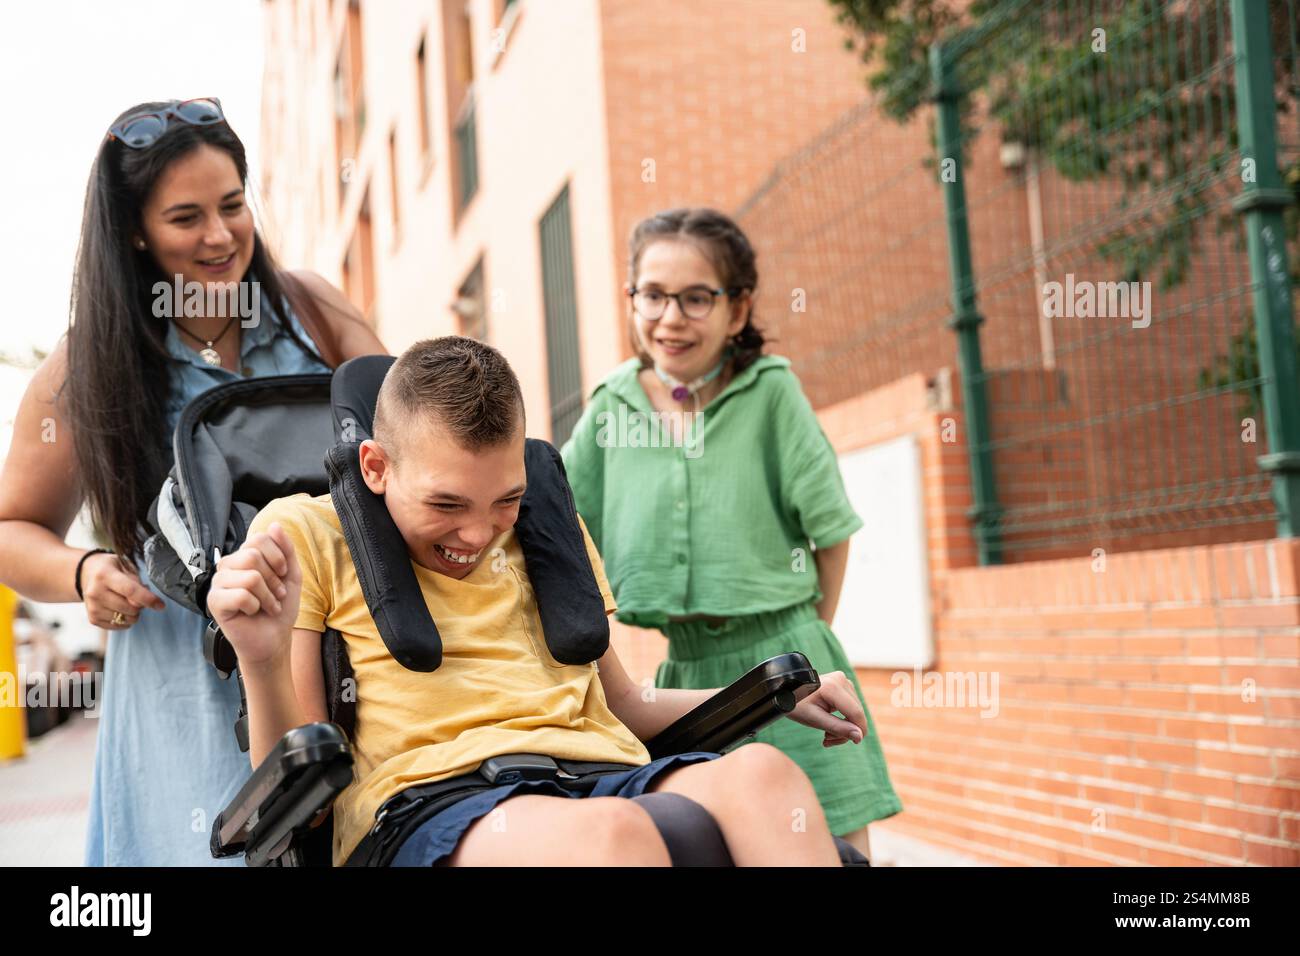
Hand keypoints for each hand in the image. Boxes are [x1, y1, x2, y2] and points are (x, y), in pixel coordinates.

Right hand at [81, 552, 165, 629]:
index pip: (130, 590)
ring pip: (126, 619)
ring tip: (127, 601)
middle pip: (130, 608)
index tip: (161, 605)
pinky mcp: (93, 619)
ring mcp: (93, 608)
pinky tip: (120, 608)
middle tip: (139, 596)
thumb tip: (146, 600)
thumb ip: (136, 581)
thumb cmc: (110, 568)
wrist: (85, 574)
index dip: (148, 599)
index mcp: (104, 575)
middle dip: (141, 605)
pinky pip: (119, 626)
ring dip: (134, 613)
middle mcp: (95, 592)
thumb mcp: (124, 566)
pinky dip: (126, 620)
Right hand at [206, 523, 301, 666]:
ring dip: (267, 596)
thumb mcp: (291, 575)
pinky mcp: (214, 602)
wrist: (274, 639)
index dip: (278, 557)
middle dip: (274, 579)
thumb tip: (274, 524)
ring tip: (268, 606)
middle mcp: (227, 566)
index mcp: (243, 556)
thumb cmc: (280, 607)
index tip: (282, 574)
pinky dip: (255, 606)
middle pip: (253, 556)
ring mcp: (218, 583)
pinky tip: (252, 613)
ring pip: (250, 576)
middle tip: (276, 595)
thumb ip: (285, 549)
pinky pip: (240, 595)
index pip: (259, 538)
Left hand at [787, 671, 867, 747]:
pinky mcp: (844, 684)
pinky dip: (844, 719)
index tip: (853, 743)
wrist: (787, 692)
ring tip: (826, 734)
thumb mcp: (814, 720)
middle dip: (846, 731)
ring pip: (856, 712)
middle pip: (857, 713)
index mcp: (832, 687)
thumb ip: (837, 727)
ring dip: (844, 727)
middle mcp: (841, 680)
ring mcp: (843, 680)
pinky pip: (852, 706)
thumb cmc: (796, 705)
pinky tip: (831, 725)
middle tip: (827, 740)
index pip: (856, 713)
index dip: (858, 731)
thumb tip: (859, 736)